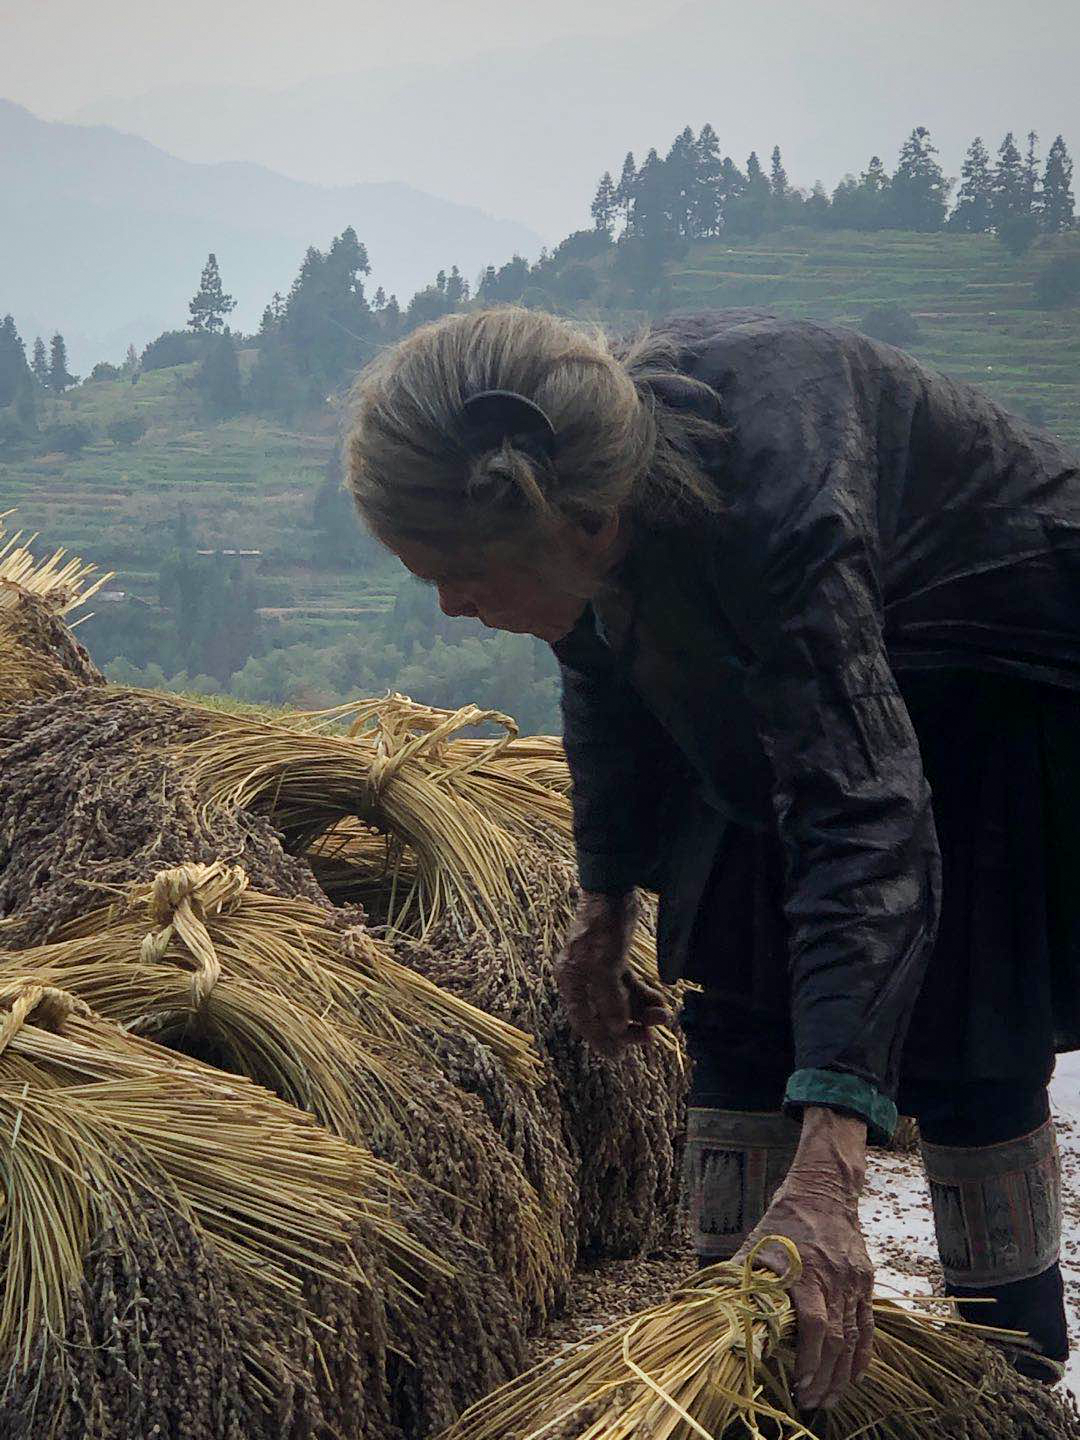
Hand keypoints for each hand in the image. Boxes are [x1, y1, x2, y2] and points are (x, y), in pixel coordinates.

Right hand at [555, 890, 669, 1054]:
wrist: (612, 893)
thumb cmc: (602, 927)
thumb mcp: (605, 964)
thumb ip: (609, 999)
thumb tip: (615, 1029)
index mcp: (571, 981)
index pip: (583, 1020)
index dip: (600, 1040)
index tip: (619, 1057)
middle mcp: (582, 979)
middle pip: (604, 1014)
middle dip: (628, 1027)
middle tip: (649, 1039)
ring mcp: (599, 970)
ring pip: (621, 1002)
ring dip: (641, 1011)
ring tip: (664, 1016)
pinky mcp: (615, 961)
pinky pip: (629, 987)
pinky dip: (644, 996)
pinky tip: (660, 1001)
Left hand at [734, 1107, 872, 1411]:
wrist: (823, 1191)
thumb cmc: (783, 1222)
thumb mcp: (755, 1245)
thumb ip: (738, 1278)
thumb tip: (703, 1303)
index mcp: (804, 1272)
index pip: (813, 1325)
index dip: (808, 1360)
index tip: (798, 1385)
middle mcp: (833, 1279)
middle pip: (835, 1339)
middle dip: (824, 1377)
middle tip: (812, 1403)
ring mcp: (853, 1282)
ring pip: (854, 1337)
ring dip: (842, 1373)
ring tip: (829, 1399)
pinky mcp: (865, 1281)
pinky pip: (868, 1324)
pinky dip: (863, 1354)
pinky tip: (854, 1375)